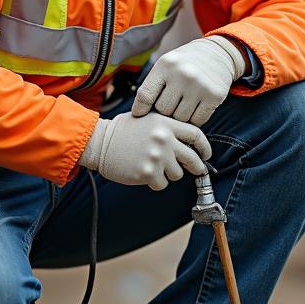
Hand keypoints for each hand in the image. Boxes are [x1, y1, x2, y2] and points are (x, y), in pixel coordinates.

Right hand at [82, 112, 210, 190]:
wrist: (98, 142)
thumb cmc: (123, 131)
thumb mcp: (147, 118)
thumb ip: (169, 128)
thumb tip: (190, 144)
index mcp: (166, 123)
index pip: (196, 135)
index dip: (205, 148)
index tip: (206, 155)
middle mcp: (164, 139)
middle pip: (193, 159)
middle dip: (196, 167)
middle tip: (196, 170)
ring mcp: (156, 157)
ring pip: (177, 175)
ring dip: (169, 174)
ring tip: (154, 165)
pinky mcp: (148, 173)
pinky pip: (162, 184)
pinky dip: (156, 182)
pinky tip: (144, 172)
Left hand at [131, 36, 243, 127]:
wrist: (217, 54)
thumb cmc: (184, 64)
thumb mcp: (166, 66)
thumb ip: (152, 86)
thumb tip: (138, 115)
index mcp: (166, 65)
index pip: (145, 96)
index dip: (141, 109)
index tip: (140, 114)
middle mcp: (182, 74)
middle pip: (164, 110)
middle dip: (165, 110)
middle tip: (171, 104)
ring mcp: (200, 86)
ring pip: (180, 118)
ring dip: (180, 116)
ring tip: (184, 104)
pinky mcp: (214, 96)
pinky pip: (197, 121)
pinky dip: (194, 119)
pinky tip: (196, 108)